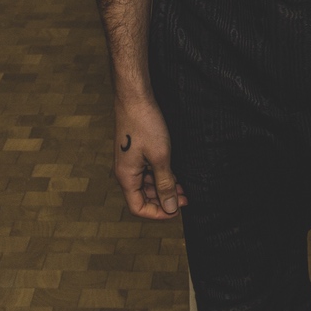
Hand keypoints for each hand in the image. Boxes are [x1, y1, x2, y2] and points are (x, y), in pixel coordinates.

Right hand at [113, 96, 184, 219]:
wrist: (135, 97)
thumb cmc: (145, 125)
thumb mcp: (160, 157)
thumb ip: (165, 184)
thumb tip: (170, 208)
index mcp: (126, 177)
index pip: (138, 208)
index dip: (158, 213)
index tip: (177, 209)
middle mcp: (125, 172)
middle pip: (142, 197)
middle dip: (164, 200)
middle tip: (185, 197)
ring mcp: (129, 161)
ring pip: (146, 184)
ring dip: (163, 187)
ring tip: (183, 185)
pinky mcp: (134, 152)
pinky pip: (146, 171)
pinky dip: (159, 175)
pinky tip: (173, 171)